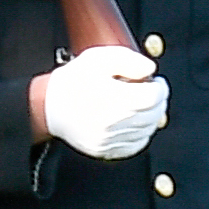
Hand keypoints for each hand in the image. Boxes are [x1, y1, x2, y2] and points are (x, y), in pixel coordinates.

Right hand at [33, 45, 166, 159]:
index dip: (160, 88)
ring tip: (144, 105)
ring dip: (151, 117)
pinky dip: (141, 134)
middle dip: (159, 101)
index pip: (152, 97)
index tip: (157, 82)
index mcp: (110, 97)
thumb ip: (127, 59)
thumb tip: (150, 69)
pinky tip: (135, 122)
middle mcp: (110, 122)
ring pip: (146, 131)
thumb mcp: (97, 58)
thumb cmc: (73, 80)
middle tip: (154, 91)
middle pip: (152, 115)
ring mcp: (107, 139)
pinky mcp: (104, 150)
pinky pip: (135, 146)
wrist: (48, 106)